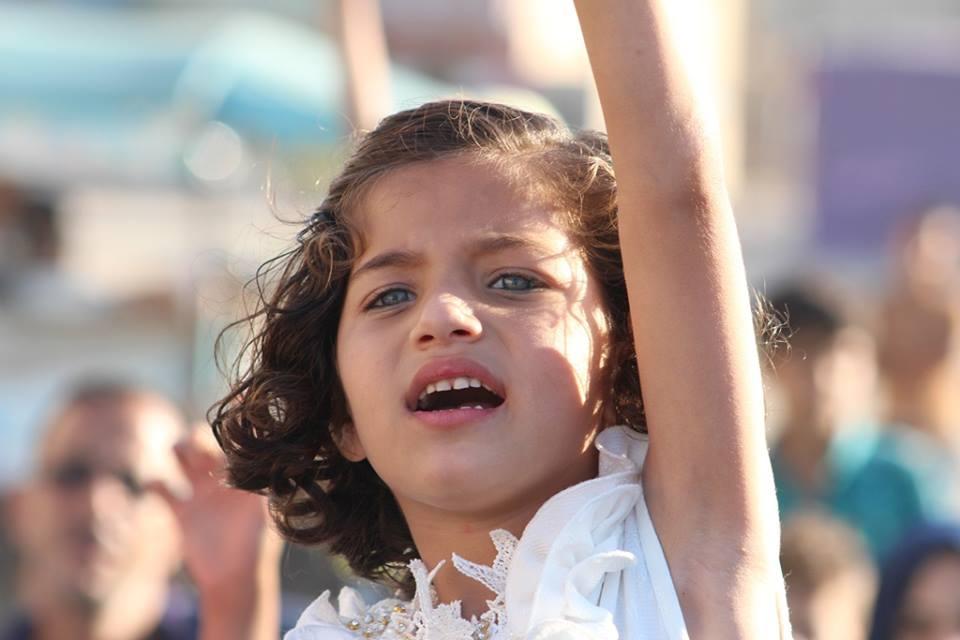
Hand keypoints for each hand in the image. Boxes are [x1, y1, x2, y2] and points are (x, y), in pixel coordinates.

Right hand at [150, 424, 282, 639]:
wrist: (236, 578)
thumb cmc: (257, 544)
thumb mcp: (262, 508)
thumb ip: (259, 481)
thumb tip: (265, 453)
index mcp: (245, 476)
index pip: (233, 443)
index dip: (226, 431)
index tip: (221, 424)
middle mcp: (223, 480)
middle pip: (205, 443)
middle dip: (197, 436)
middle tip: (195, 442)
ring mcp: (201, 493)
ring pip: (183, 458)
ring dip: (178, 448)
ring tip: (179, 452)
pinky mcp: (182, 512)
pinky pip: (161, 489)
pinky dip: (153, 483)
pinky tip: (156, 485)